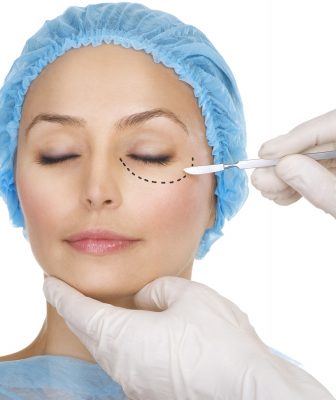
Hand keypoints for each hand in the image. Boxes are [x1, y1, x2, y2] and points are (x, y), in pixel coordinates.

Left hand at [43, 275, 333, 399]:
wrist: (248, 388)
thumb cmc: (217, 339)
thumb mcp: (188, 296)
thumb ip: (157, 291)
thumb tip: (145, 299)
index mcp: (124, 337)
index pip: (82, 312)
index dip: (63, 295)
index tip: (48, 283)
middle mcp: (123, 365)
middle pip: (89, 333)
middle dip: (77, 311)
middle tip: (67, 294)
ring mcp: (137, 382)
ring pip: (107, 349)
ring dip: (99, 327)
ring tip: (98, 310)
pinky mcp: (153, 390)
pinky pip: (126, 360)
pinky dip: (120, 342)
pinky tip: (134, 333)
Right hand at [251, 109, 335, 216]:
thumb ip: (320, 185)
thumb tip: (284, 165)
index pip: (330, 124)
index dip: (294, 138)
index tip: (266, 152)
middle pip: (319, 143)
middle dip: (286, 163)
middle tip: (261, 178)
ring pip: (318, 157)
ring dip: (289, 176)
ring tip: (270, 191)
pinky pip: (322, 171)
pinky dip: (301, 183)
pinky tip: (285, 194)